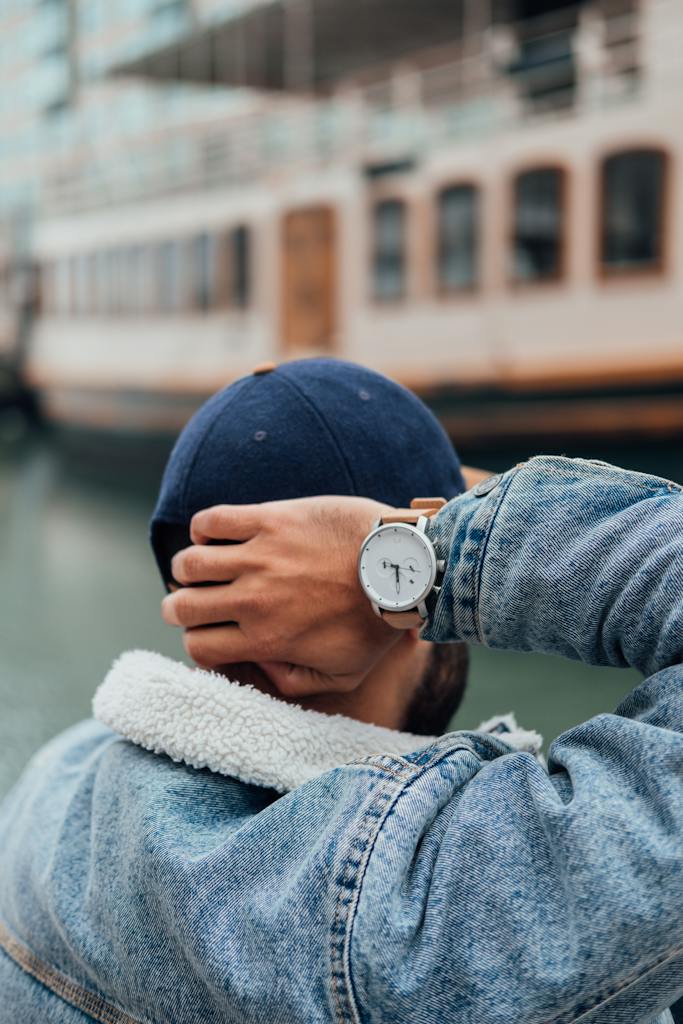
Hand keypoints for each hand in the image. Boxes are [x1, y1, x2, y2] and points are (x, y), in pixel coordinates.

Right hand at [161, 496, 400, 697]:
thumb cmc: (377, 623)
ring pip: (189, 563)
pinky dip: (204, 528)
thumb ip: (295, 683)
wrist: (403, 567)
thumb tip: (259, 669)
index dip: (197, 643)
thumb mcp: (342, 675)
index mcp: (267, 639)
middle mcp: (254, 599)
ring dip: (188, 568)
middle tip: (191, 601)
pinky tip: (218, 535)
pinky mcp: (271, 519)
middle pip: (183, 606)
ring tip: (202, 567)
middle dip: (179, 607)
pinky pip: (212, 520)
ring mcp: (260, 556)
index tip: (211, 633)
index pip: (199, 646)